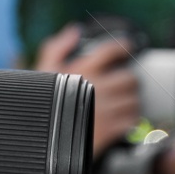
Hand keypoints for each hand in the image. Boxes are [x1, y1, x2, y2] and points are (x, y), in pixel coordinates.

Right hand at [35, 24, 139, 150]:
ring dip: (130, 102)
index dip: (124, 46)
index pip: (111, 50)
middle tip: (122, 85)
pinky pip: (132, 120)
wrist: (40, 143)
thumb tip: (74, 30)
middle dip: (128, 81)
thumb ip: (56, 48)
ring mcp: (106, 109)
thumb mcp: (41, 73)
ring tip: (120, 104)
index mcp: (83, 70)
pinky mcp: (111, 130)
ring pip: (134, 100)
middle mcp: (97, 87)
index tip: (129, 46)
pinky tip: (119, 120)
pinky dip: (129, 120)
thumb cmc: (40, 105)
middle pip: (130, 78)